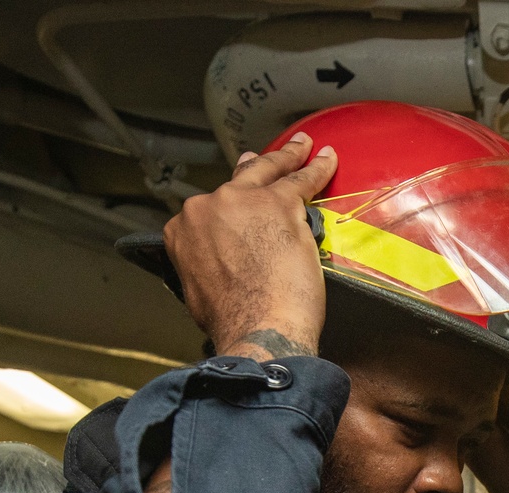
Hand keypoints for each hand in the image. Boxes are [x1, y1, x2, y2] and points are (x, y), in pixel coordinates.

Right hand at [161, 133, 337, 361]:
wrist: (257, 329)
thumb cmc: (232, 321)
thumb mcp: (198, 291)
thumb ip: (203, 264)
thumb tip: (212, 264)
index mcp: (183, 230)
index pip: (207, 210)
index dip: (224, 209)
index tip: (233, 207)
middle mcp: (208, 207)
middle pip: (237, 183)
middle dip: (253, 170)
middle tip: (261, 160)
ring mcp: (244, 200)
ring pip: (269, 170)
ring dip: (288, 157)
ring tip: (301, 147)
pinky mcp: (280, 202)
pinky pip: (301, 179)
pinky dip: (316, 168)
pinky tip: (325, 159)